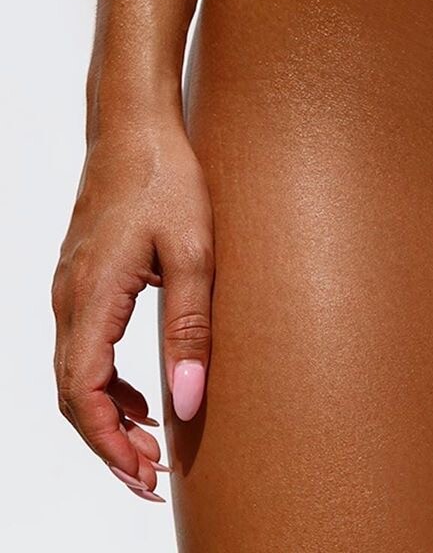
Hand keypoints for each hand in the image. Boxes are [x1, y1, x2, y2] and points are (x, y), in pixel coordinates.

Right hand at [51, 112, 213, 501]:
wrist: (135, 126)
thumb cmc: (168, 179)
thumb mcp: (194, 251)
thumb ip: (191, 327)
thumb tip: (188, 404)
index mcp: (90, 297)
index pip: (82, 396)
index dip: (110, 446)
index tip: (145, 477)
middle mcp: (68, 299)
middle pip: (72, 395)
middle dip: (110, 444)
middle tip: (154, 477)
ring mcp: (70, 288)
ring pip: (74, 374)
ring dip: (108, 416)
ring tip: (152, 446)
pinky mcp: (83, 277)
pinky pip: (83, 347)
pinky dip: (106, 383)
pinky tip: (142, 393)